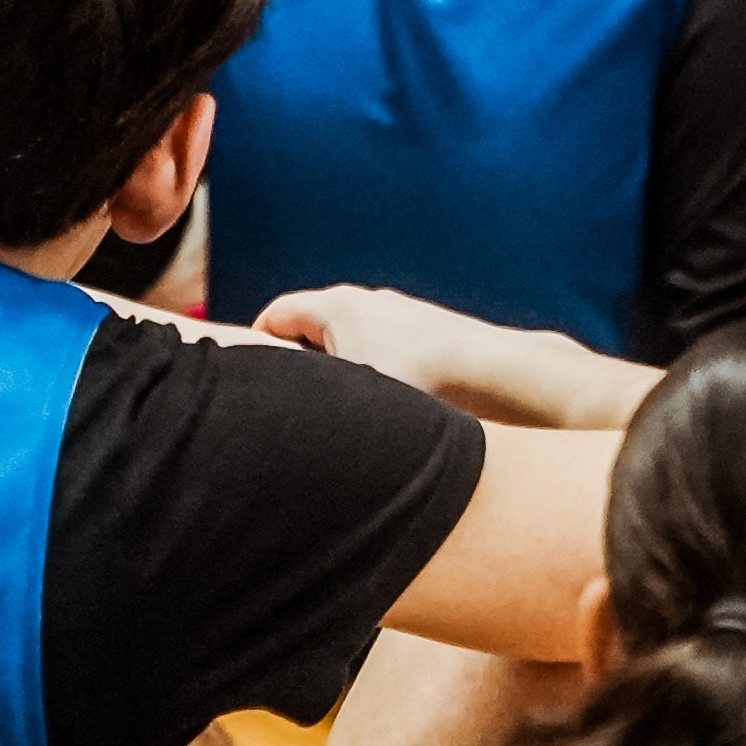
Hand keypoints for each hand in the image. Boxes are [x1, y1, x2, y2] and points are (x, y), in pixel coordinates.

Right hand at [257, 283, 653, 429]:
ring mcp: (396, 312)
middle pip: (309, 327)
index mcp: (334, 306)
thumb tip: (276, 445)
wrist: (493, 372)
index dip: (256, 345)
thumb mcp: (351, 397)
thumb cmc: (420, 381)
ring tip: (343, 410)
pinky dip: (374, 372)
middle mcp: (362, 300)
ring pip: (348, 339)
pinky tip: (386, 409)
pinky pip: (381, 349)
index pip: (275, 315)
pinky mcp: (424, 330)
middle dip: (298, 362)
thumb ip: (307, 414)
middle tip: (294, 401)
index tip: (251, 379)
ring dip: (340, 370)